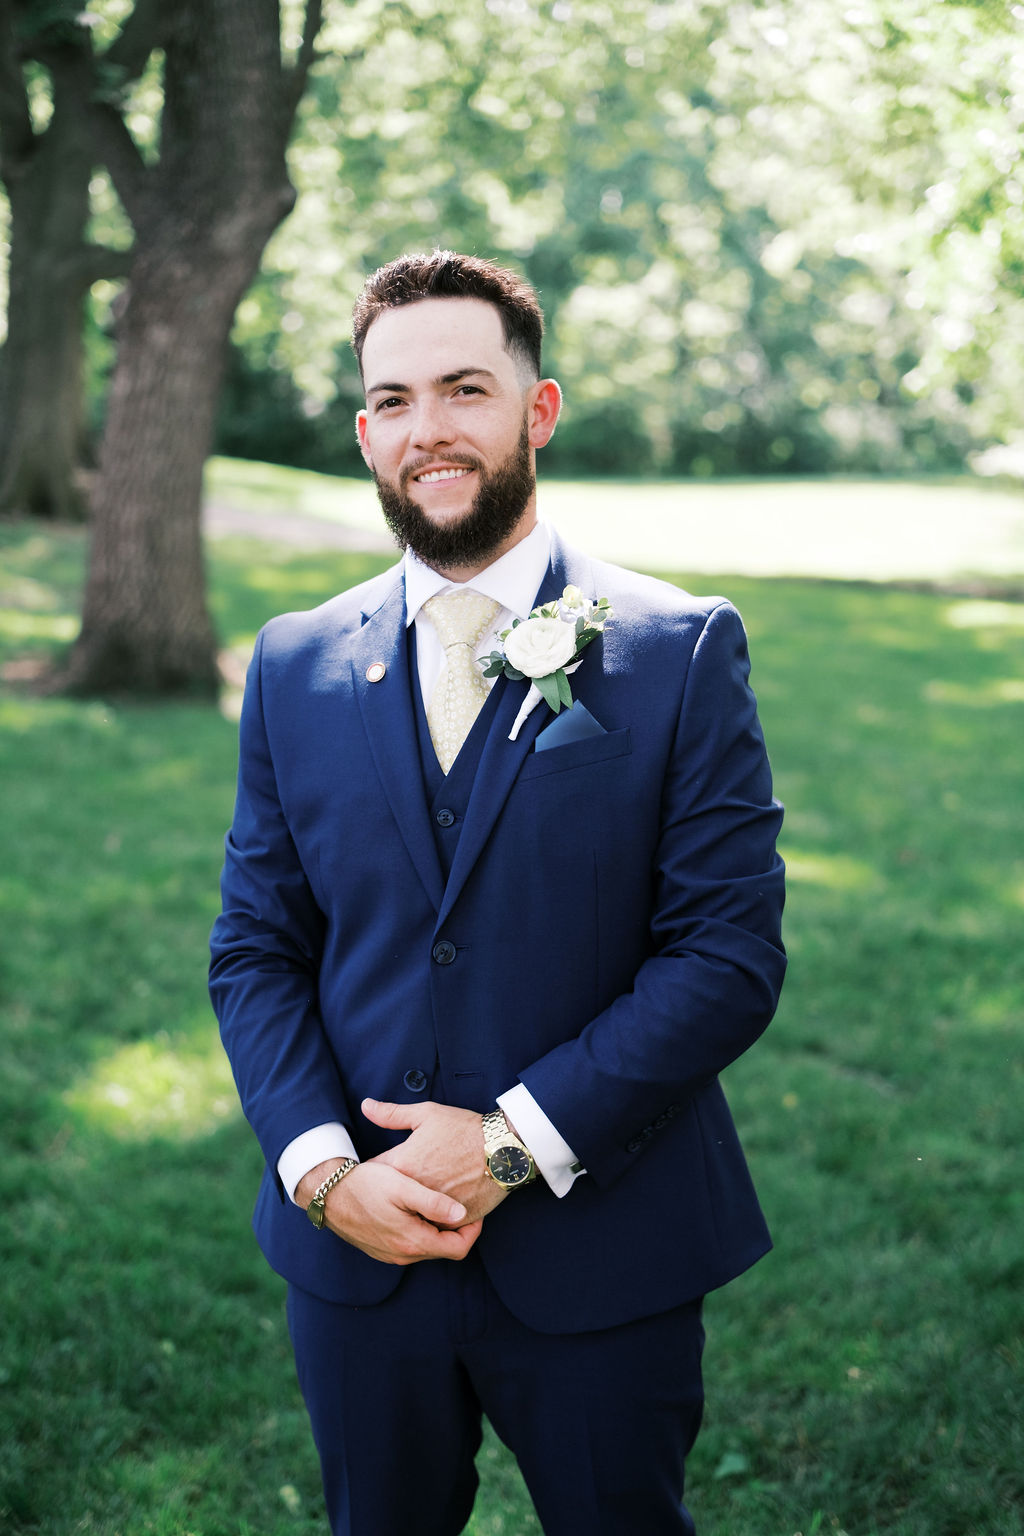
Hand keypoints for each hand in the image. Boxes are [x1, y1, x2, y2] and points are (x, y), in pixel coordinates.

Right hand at [297, 1157, 481, 1265]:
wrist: (329, 1194)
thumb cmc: (367, 1184)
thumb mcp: (403, 1187)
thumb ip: (433, 1203)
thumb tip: (462, 1214)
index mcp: (413, 1241)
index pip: (458, 1248)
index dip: (473, 1230)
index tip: (476, 1209)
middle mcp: (403, 1255)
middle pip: (444, 1249)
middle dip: (457, 1229)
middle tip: (463, 1202)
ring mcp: (391, 1255)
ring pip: (428, 1247)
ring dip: (439, 1230)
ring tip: (443, 1203)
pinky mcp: (381, 1249)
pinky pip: (411, 1245)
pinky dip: (422, 1231)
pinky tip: (419, 1210)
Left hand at [362, 1099, 507, 1225]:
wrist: (503, 1149)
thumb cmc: (465, 1129)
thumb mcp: (426, 1114)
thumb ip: (392, 1114)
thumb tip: (366, 1106)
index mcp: (403, 1164)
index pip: (374, 1172)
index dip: (374, 1171)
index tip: (376, 1171)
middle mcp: (414, 1191)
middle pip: (390, 1198)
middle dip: (389, 1193)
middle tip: (393, 1187)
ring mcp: (434, 1208)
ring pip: (412, 1216)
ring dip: (411, 1209)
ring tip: (414, 1200)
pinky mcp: (454, 1221)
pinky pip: (436, 1225)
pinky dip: (434, 1218)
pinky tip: (436, 1207)